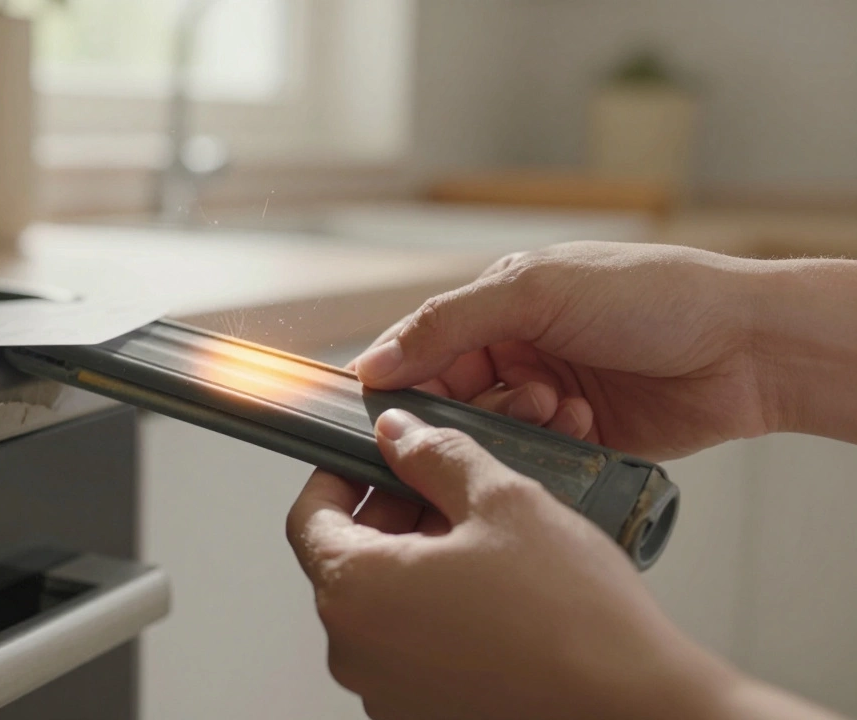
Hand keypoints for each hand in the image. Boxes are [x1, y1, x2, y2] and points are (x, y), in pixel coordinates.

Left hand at [287, 409, 737, 719]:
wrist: (637, 711)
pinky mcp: (426, 717)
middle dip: (389, 518)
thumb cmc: (574, 620)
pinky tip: (496, 597)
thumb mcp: (503, 501)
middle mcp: (356, 652)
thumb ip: (435, 455)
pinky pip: (413, 652)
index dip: (338, 477)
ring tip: (484, 544)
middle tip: (444, 492)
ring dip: (418, 567)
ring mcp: (388, 695)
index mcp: (355, 591)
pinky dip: (438, 616)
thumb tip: (400, 433)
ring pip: (384, 608)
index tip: (370, 460)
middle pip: (347, 563)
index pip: (308, 518)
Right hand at [353, 241, 772, 459]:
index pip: (421, 347)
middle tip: (507, 402)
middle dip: (470, 409)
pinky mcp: (579, 438)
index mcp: (499, 305)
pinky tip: (585, 422)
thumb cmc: (650, 296)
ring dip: (517, 425)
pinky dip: (552, 445)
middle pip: (451, 399)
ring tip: (558, 407)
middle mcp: (517, 351)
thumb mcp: (535, 291)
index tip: (383, 412)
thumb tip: (372, 360)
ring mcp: (547, 397)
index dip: (401, 379)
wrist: (745, 345)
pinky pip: (534, 458)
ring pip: (491, 433)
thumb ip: (447, 323)